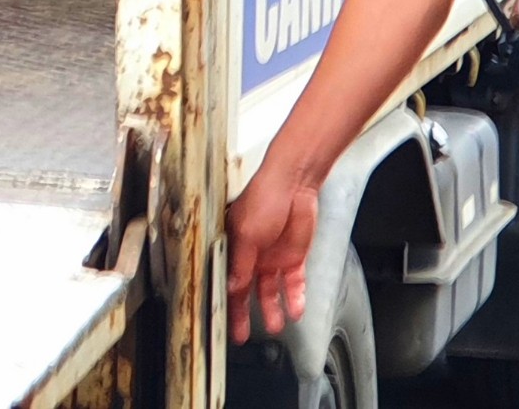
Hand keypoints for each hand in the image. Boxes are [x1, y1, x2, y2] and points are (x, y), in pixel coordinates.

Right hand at [225, 156, 320, 343]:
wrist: (295, 182)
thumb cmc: (264, 195)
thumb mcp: (247, 233)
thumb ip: (241, 263)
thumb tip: (232, 288)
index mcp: (232, 246)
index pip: (226, 280)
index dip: (224, 301)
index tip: (222, 321)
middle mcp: (250, 255)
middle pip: (245, 291)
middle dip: (243, 314)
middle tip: (241, 335)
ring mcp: (272, 257)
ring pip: (269, 291)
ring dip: (271, 309)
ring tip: (274, 327)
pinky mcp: (293, 257)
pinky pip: (293, 284)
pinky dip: (294, 298)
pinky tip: (294, 311)